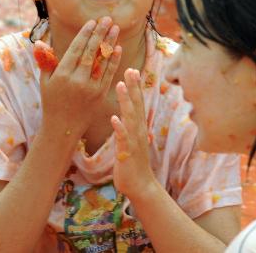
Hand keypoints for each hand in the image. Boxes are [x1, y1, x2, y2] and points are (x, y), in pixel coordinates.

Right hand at [39, 18, 121, 139]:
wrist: (63, 127)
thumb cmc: (51, 101)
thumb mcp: (44, 81)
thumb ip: (45, 61)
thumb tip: (40, 42)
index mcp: (62, 75)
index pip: (76, 49)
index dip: (85, 34)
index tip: (91, 22)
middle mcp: (77, 81)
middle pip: (90, 52)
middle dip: (99, 34)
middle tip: (107, 18)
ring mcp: (91, 88)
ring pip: (102, 61)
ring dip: (109, 43)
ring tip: (115, 28)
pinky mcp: (100, 95)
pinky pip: (109, 74)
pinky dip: (114, 61)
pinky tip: (118, 48)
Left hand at [111, 68, 156, 199]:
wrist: (140, 186)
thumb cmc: (133, 162)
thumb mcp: (131, 141)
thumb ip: (129, 127)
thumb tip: (125, 115)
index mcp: (139, 127)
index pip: (138, 103)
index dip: (136, 87)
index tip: (132, 69)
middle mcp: (139, 131)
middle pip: (137, 105)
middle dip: (133, 87)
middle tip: (130, 69)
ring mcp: (134, 141)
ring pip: (130, 118)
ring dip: (125, 101)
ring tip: (120, 85)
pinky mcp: (127, 153)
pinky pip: (123, 139)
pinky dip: (120, 128)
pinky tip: (114, 118)